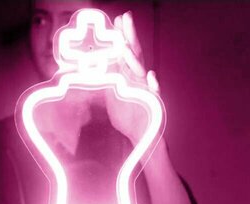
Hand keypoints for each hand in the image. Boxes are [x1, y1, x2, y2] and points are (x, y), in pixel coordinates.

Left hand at [105, 11, 160, 144]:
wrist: (141, 138)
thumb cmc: (128, 118)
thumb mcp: (114, 98)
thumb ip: (110, 83)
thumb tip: (95, 72)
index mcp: (130, 77)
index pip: (126, 53)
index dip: (122, 37)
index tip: (117, 20)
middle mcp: (139, 80)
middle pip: (135, 55)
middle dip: (130, 37)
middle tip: (125, 18)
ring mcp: (147, 91)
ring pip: (141, 72)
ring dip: (134, 60)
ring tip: (127, 47)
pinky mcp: (153, 104)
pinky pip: (154, 93)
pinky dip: (153, 85)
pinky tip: (151, 77)